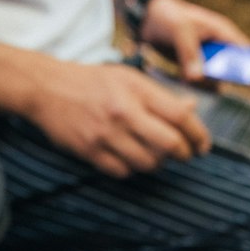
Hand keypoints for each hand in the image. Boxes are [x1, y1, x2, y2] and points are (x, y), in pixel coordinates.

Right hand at [28, 56, 211, 176]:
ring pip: (148, 163)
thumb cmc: (92, 82)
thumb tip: (192, 110)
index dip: (198, 135)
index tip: (203, 145)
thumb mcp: (129, 78)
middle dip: (184, 154)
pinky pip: (124, 172)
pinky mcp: (91, 151)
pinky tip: (130, 158)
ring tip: (155, 155)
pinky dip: (132, 169)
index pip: (180, 117)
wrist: (47, 88)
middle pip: (170, 144)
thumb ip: (160, 96)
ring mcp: (106, 134)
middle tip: (185, 154)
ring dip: (158, 163)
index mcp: (136, 90)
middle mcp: (123, 112)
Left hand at [141, 0, 249, 81]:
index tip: (241, 79)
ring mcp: (207, 58)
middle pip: (231, 71)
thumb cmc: (168, 16)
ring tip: (189, 78)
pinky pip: (200, 82)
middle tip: (206, 80)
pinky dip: (194, 84)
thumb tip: (197, 78)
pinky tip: (182, 80)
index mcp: (222, 32)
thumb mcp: (180, 31)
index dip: (249, 66)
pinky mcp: (194, 67)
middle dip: (221, 79)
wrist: (148, 18)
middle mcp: (218, 47)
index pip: (245, 51)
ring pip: (215, 80)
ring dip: (205, 84)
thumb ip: (189, 54)